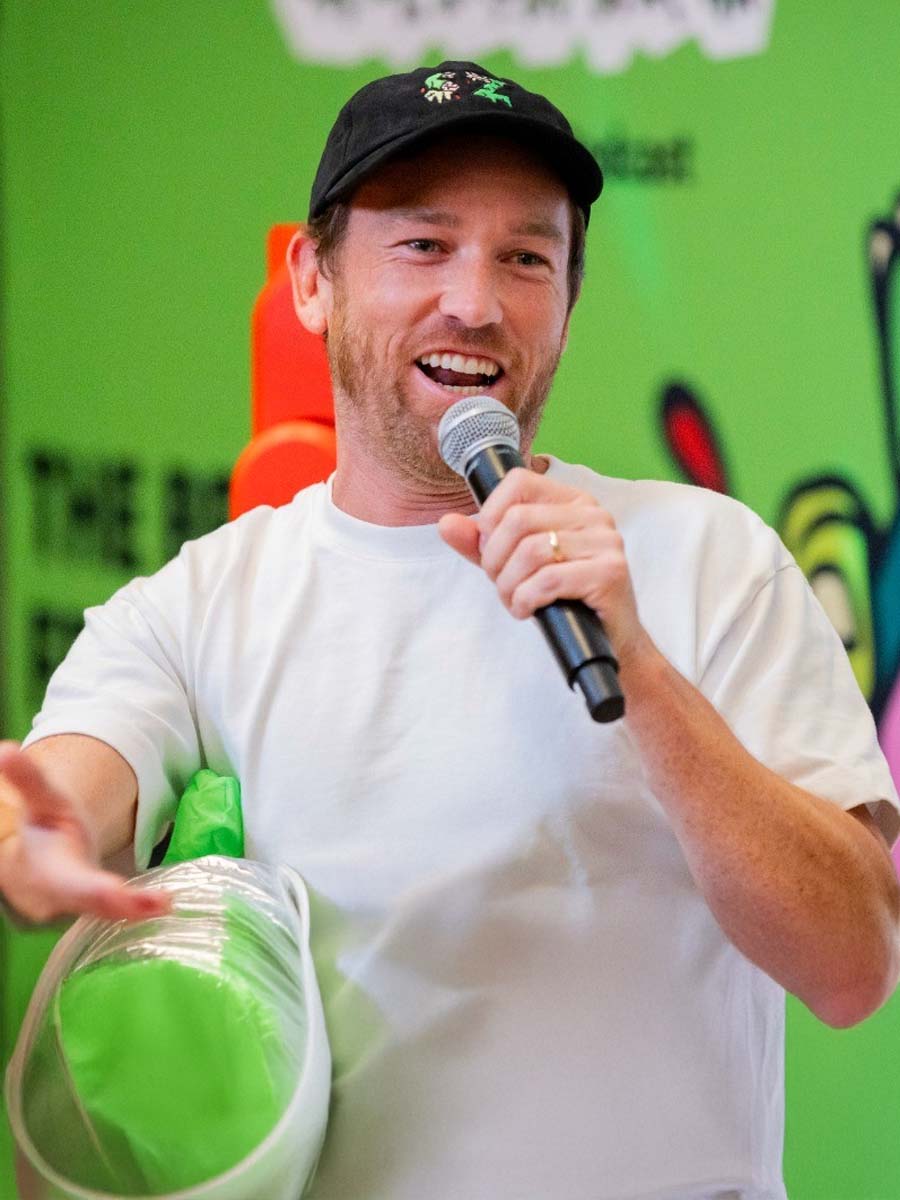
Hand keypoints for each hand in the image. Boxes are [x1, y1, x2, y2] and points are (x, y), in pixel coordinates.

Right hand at [0, 742, 169, 924]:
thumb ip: (28, 778)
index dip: (90, 890)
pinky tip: (164, 905)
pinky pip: (117, 913)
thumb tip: (3, 750)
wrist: (36, 862)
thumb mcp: (41, 799)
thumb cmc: (44, 827)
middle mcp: (56, 897)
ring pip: (106, 912)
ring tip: (164, 903)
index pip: (66, 882)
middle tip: (155, 903)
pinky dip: (140, 911)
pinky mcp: (94, 912)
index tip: (114, 892)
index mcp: (44, 866)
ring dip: (136, 910)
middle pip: (89, 902)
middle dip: (118, 904)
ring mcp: (75, 909)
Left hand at [438, 468, 648, 663]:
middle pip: (518, 520)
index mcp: (571, 501)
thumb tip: (447, 525)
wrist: (608, 641)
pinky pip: (548, 580)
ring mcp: (606, 541)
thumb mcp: (515, 564)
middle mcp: (592, 514)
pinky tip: (528, 610)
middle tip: (501, 584)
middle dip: (495, 559)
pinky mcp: (609, 573)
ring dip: (510, 585)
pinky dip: (526, 599)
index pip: (518, 482)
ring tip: (515, 600)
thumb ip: (482, 543)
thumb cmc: (563, 597)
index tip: (489, 549)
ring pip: (530, 551)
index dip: (490, 516)